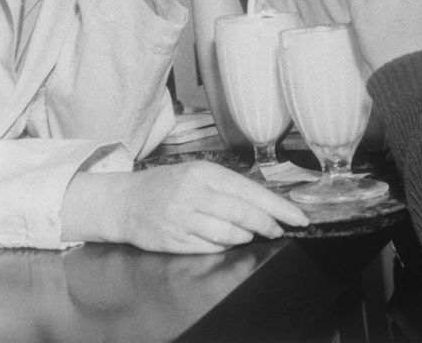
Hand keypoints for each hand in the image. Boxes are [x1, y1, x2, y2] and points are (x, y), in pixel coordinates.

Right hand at [111, 162, 308, 252]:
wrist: (124, 202)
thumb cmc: (166, 185)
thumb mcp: (196, 174)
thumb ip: (226, 187)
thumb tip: (264, 203)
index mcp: (203, 173)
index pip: (249, 191)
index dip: (277, 206)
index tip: (298, 217)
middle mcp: (193, 194)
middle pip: (242, 214)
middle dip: (268, 224)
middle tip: (281, 230)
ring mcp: (182, 218)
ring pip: (228, 234)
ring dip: (246, 237)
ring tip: (252, 234)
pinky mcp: (174, 240)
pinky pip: (210, 247)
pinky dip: (224, 246)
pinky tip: (227, 241)